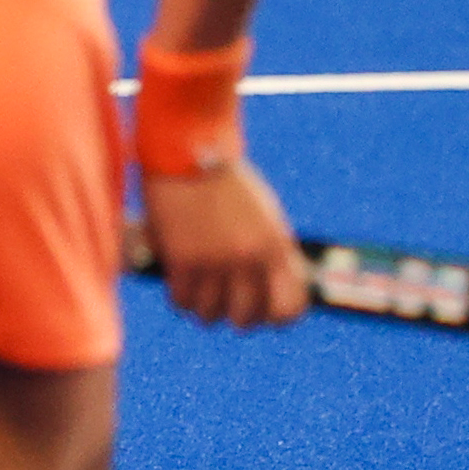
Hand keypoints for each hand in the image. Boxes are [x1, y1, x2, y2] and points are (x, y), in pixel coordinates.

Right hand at [139, 158, 310, 329]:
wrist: (189, 151)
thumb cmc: (228, 183)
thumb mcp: (264, 218)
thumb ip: (271, 254)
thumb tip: (272, 294)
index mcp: (275, 246)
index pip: (288, 308)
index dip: (277, 318)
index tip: (265, 314)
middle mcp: (247, 258)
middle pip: (246, 318)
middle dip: (237, 315)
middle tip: (227, 303)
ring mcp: (213, 260)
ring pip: (210, 315)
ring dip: (205, 309)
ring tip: (200, 294)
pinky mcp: (180, 258)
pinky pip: (181, 300)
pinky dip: (181, 299)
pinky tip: (181, 285)